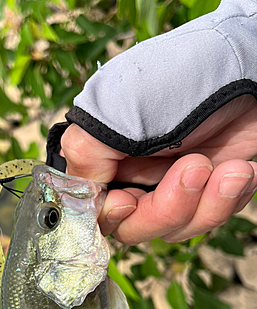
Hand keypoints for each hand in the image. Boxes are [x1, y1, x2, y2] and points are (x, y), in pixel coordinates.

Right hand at [61, 95, 256, 244]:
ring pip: (175, 228)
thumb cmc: (184, 76)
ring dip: (207, 204)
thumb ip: (86, 154)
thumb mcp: (120, 109)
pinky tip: (242, 170)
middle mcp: (134, 175)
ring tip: (232, 169)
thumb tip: (82, 195)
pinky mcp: (205, 190)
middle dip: (168, 208)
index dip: (111, 216)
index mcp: (105, 157)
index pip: (94, 211)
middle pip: (135, 227)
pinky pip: (208, 218)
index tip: (130, 199)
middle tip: (195, 168)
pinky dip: (228, 200)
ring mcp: (170, 184)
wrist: (250, 65)